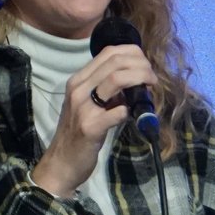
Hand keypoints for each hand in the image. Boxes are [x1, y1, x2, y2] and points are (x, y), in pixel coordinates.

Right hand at [31, 44, 158, 197]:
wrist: (62, 162)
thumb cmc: (78, 132)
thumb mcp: (88, 104)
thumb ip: (106, 90)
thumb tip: (136, 80)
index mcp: (78, 80)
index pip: (108, 52)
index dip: (133, 54)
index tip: (146, 65)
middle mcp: (78, 89)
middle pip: (115, 62)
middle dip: (141, 65)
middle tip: (152, 78)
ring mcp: (83, 107)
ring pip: (116, 79)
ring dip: (139, 79)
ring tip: (150, 88)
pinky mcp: (91, 127)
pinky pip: (118, 111)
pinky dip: (131, 110)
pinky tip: (134, 115)